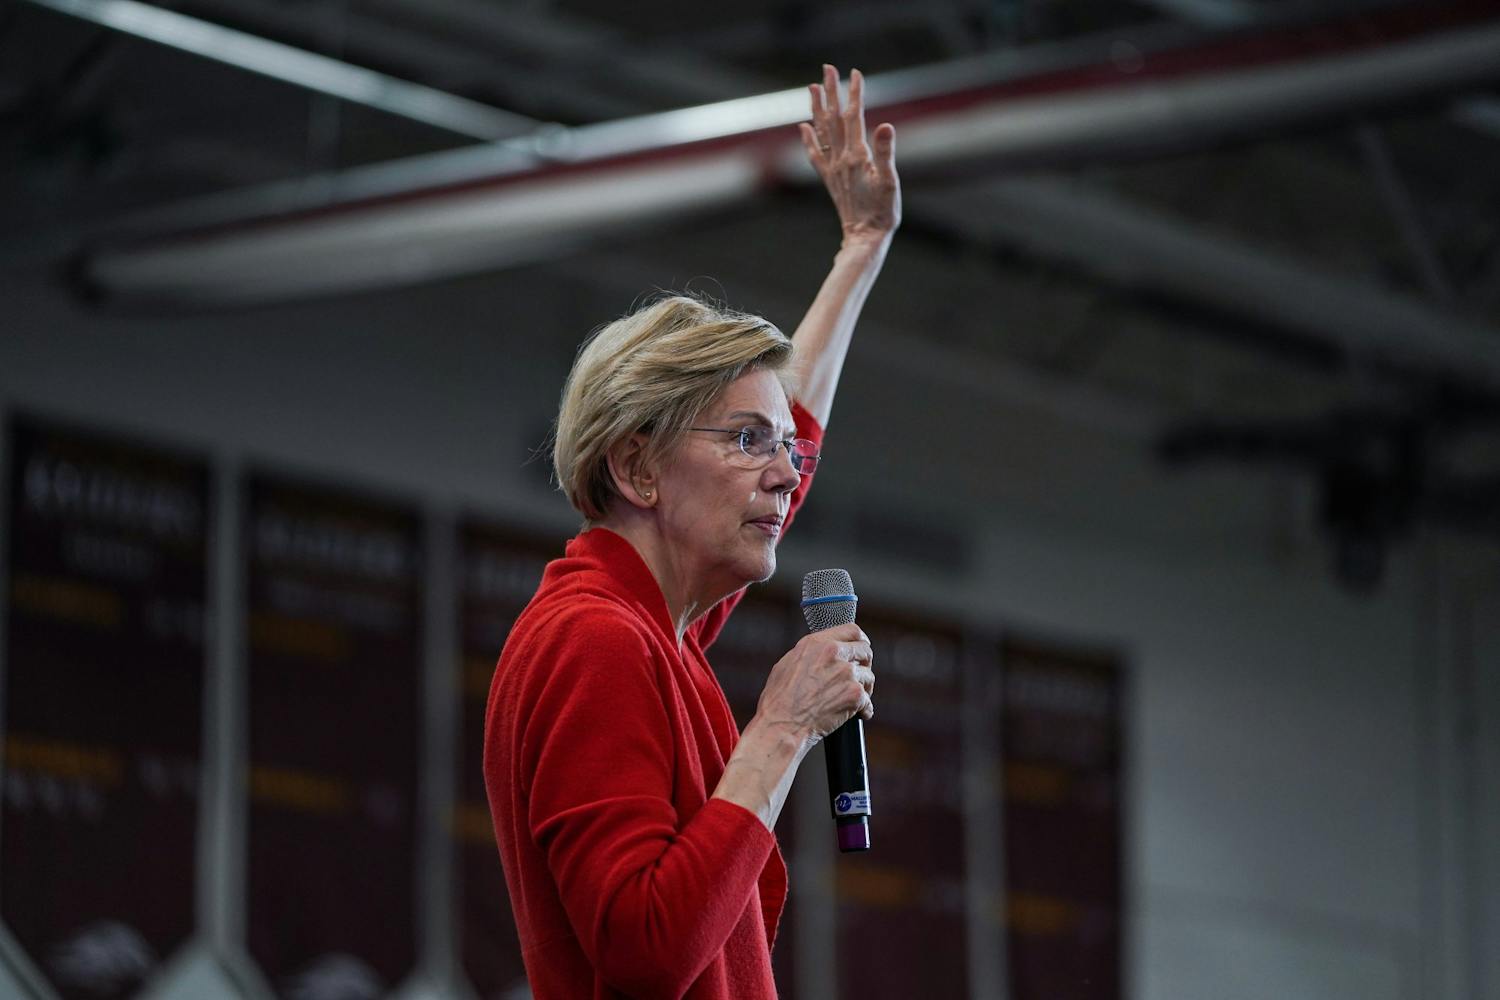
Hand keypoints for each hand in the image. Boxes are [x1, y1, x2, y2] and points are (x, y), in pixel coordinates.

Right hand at [755, 623, 874, 743]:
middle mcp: (834, 653)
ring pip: (868, 677)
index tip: (860, 650)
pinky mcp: (854, 695)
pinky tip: (855, 714)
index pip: (852, 630)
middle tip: (859, 677)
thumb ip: (811, 653)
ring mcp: (846, 673)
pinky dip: (863, 710)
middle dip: (864, 664)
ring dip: (863, 689)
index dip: (859, 641)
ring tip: (851, 700)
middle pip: (865, 651)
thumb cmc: (779, 699)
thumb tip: (824, 653)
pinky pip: (868, 702)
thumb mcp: (788, 663)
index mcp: (817, 642)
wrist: (782, 724)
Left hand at [798, 64, 900, 248]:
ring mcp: (832, 169)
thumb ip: (886, 152)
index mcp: (857, 155)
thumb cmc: (882, 212)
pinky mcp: (829, 180)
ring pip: (822, 132)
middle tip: (827, 69)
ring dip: (817, 108)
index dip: (855, 94)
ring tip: (813, 88)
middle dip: (831, 92)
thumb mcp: (890, 181)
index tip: (855, 73)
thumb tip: (886, 125)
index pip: (855, 117)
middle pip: (834, 119)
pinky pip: (815, 154)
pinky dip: (808, 139)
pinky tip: (803, 127)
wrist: (864, 238)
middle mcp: (840, 159)